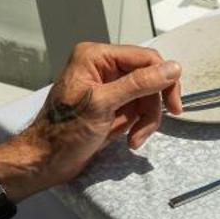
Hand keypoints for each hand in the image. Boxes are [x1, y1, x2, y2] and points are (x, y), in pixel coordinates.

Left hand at [0, 42, 183, 197]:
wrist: (46, 161)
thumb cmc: (63, 132)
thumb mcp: (103, 105)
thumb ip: (139, 84)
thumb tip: (172, 68)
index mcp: (96, 57)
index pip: (145, 58)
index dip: (163, 80)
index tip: (173, 105)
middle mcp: (103, 67)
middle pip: (149, 79)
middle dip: (151, 106)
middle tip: (148, 128)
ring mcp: (109, 87)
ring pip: (147, 97)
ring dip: (145, 120)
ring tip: (135, 139)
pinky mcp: (112, 106)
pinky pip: (139, 110)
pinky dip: (139, 126)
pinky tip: (129, 139)